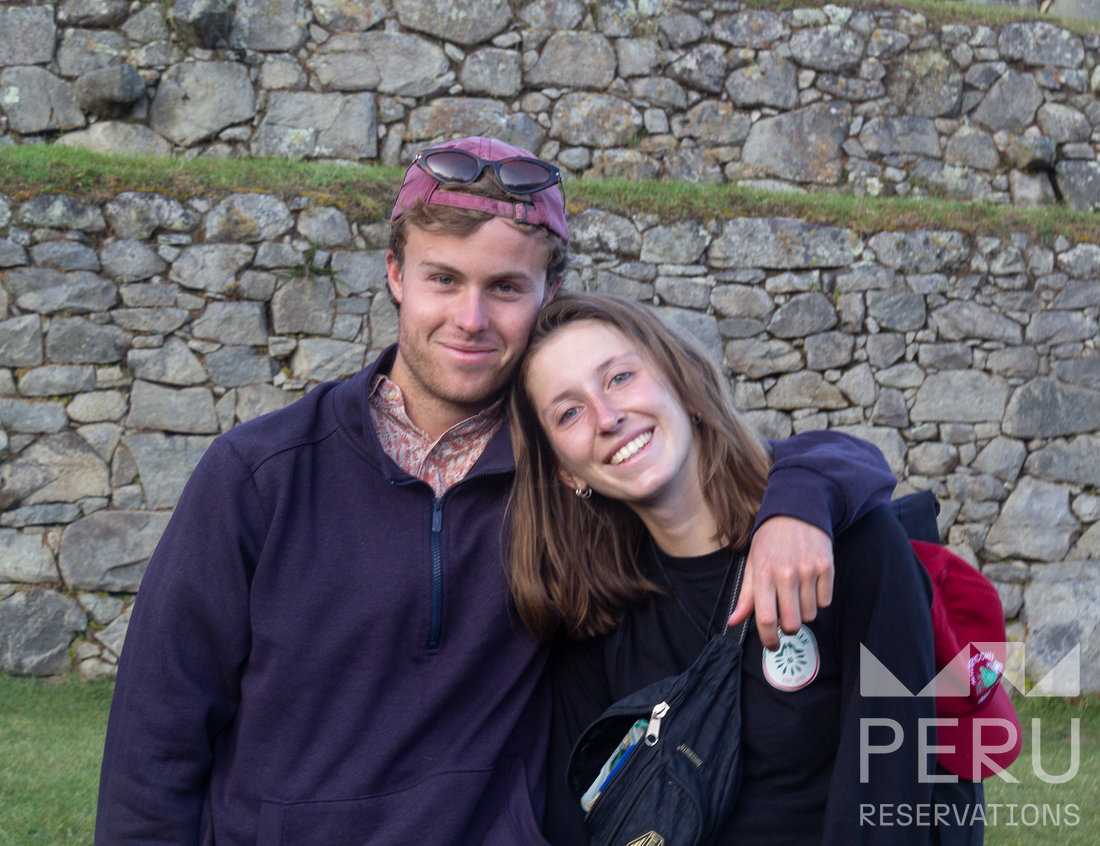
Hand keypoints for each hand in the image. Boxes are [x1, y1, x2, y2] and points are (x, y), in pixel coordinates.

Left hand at [728, 516, 834, 649]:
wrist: (796, 510)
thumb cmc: (770, 540)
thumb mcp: (753, 563)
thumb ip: (746, 596)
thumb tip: (733, 621)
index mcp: (763, 574)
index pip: (766, 619)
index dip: (769, 639)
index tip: (772, 645)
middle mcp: (786, 574)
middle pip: (791, 623)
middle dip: (788, 627)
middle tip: (785, 618)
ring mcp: (808, 570)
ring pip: (810, 615)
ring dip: (803, 611)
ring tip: (797, 594)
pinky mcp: (826, 567)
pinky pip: (825, 601)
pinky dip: (818, 599)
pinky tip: (810, 584)